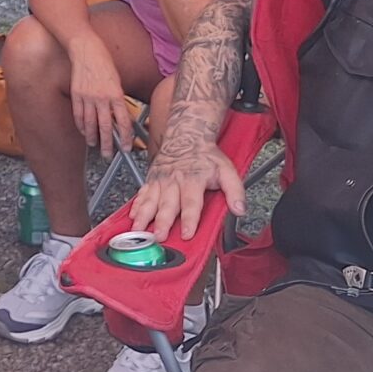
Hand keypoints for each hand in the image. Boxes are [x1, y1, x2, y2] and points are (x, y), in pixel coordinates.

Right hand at [68, 45, 138, 156]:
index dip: (126, 137)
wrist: (87, 50)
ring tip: (94, 145)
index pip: (124, 122)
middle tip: (108, 154)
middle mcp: (102, 98)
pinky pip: (78, 115)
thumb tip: (119, 117)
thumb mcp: (117, 81)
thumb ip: (118, 99)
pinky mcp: (76, 95)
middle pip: (105, 127)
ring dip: (92, 137)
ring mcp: (87, 97)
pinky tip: (83, 131)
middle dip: (107, 144)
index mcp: (116, 94)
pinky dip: (81, 126)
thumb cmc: (104, 63)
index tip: (126, 147)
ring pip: (90, 124)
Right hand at [126, 138, 244, 241]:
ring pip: (151, 200)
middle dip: (163, 222)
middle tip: (159, 236)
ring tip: (139, 230)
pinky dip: (136, 205)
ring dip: (144, 216)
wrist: (186, 135)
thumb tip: (240, 209)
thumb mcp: (227, 170)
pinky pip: (141, 193)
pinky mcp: (151, 179)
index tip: (187, 233)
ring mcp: (160, 180)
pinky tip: (132, 216)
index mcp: (193, 179)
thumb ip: (235, 190)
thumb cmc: (206, 156)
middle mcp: (174, 181)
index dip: (190, 219)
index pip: (192, 203)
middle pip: (168, 204)